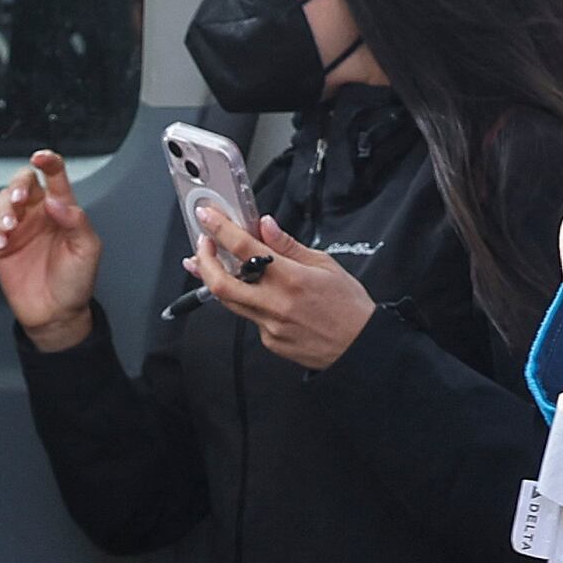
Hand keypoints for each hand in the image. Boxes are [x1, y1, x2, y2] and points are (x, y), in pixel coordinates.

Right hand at [0, 150, 102, 347]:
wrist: (56, 314)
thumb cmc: (75, 282)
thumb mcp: (87, 249)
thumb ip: (75, 220)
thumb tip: (55, 200)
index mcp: (63, 210)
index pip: (55, 177)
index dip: (48, 162)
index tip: (41, 158)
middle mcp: (39, 215)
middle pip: (22, 183)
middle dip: (17, 185)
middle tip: (18, 201)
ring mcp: (20, 229)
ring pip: (3, 201)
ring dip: (4, 209)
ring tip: (10, 228)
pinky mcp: (3, 245)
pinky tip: (2, 242)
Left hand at [191, 204, 376, 369]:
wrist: (360, 346)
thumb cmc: (348, 306)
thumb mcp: (325, 264)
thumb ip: (289, 246)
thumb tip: (266, 226)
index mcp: (291, 278)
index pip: (245, 248)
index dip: (220, 229)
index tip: (207, 217)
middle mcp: (276, 303)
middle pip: (221, 283)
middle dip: (204, 261)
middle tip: (202, 244)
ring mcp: (270, 325)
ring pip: (229, 301)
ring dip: (215, 280)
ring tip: (212, 264)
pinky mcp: (269, 341)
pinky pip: (249, 317)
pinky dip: (246, 301)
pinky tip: (254, 293)